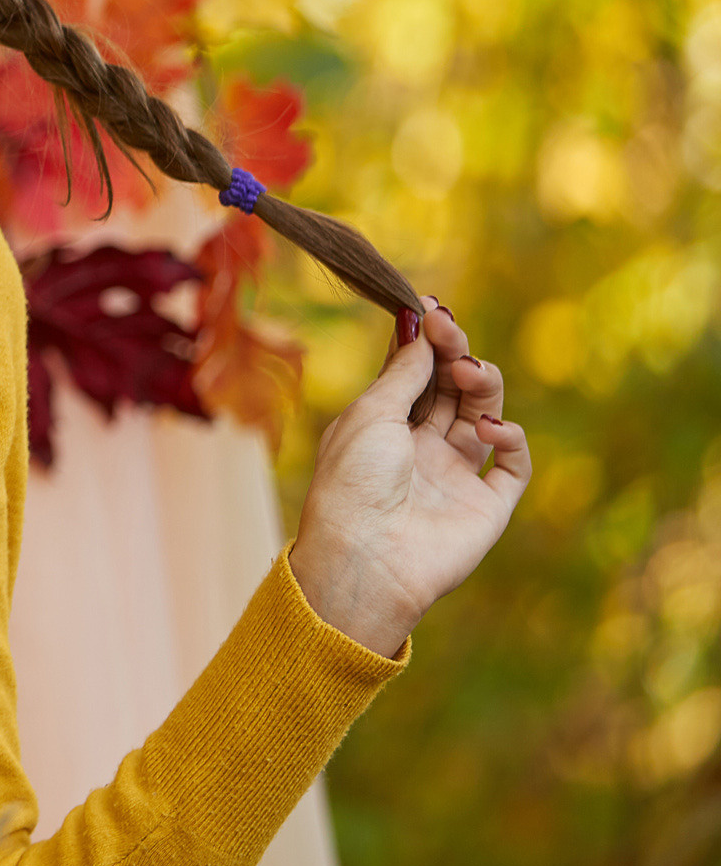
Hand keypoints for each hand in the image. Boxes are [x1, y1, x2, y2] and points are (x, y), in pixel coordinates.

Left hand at [288, 296, 531, 657]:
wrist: (365, 557)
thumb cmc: (352, 483)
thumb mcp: (370, 415)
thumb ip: (404, 374)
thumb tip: (423, 331)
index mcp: (385, 425)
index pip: (415, 372)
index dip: (427, 341)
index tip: (432, 308)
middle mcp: (422, 446)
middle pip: (453, 387)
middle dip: (456, 353)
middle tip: (450, 330)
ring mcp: (457, 473)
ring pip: (485, 413)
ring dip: (483, 384)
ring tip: (469, 372)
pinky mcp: (488, 504)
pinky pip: (514, 463)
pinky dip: (512, 439)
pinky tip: (491, 429)